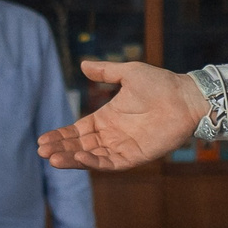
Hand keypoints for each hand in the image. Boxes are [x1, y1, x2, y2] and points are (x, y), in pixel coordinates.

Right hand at [38, 61, 207, 169]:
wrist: (186, 97)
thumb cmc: (161, 84)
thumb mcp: (128, 73)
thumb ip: (105, 71)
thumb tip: (83, 64)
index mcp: (107, 118)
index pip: (78, 131)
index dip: (61, 135)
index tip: (42, 140)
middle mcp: (112, 135)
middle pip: (80, 146)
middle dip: (61, 148)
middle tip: (42, 151)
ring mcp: (123, 147)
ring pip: (91, 157)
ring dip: (72, 158)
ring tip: (53, 158)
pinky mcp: (135, 156)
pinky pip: (110, 163)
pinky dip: (94, 162)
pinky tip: (79, 157)